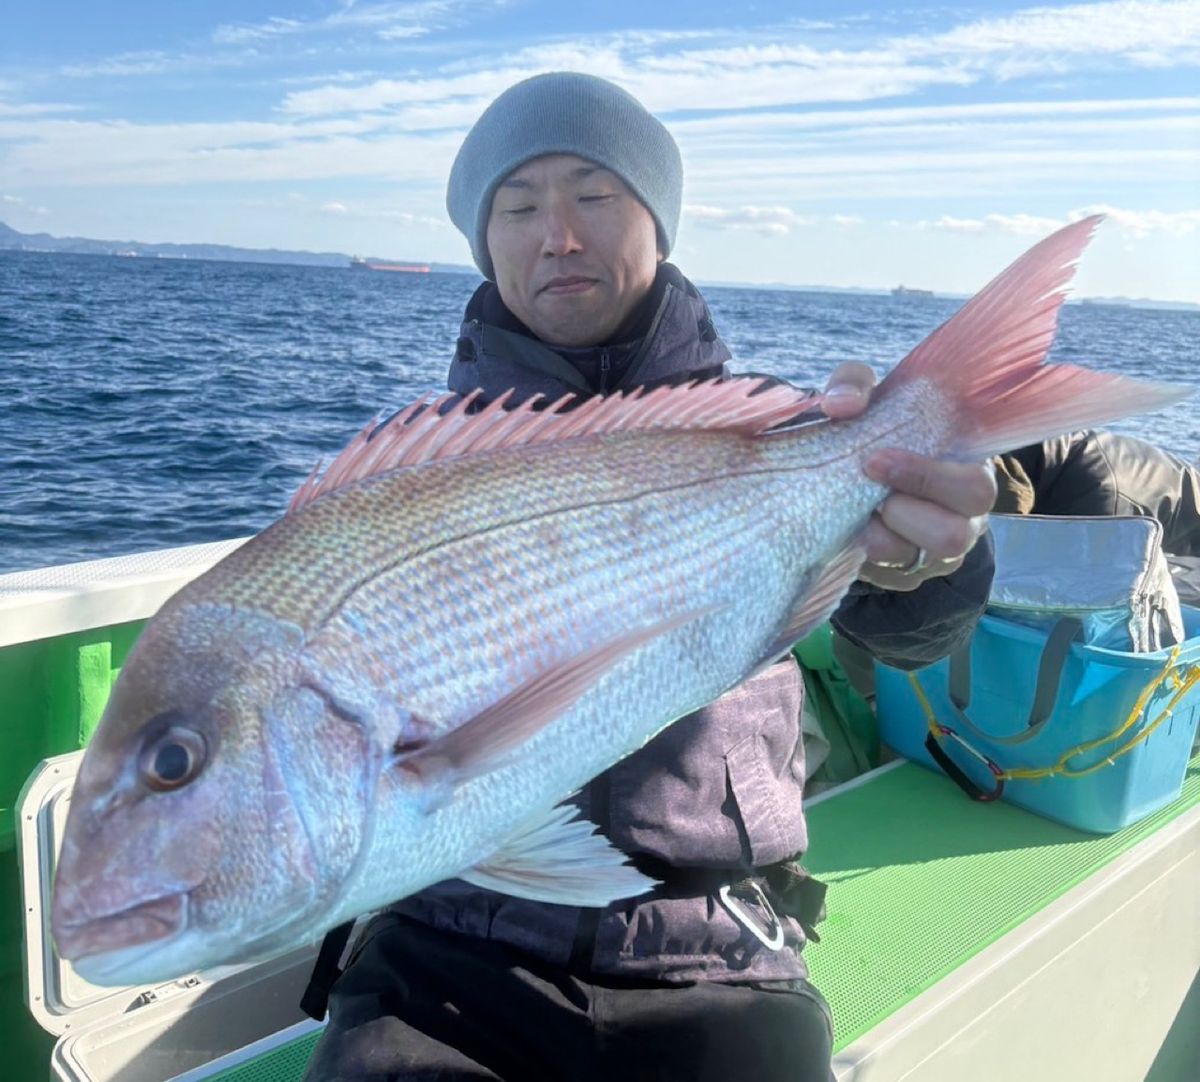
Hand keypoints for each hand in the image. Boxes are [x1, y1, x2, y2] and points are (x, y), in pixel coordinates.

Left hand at [822, 362, 995, 591]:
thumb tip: (841, 404)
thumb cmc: (875, 429)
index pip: (976, 486)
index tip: (874, 459)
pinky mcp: (904, 572)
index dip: (928, 478)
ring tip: (858, 508)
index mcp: (968, 470)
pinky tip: (850, 526)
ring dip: (881, 533)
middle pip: (954, 534)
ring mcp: (935, 550)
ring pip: (919, 557)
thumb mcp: (869, 398)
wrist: (846, 468)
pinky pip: (889, 574)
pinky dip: (864, 549)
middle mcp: (963, 516)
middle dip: (903, 511)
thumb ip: (855, 384)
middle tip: (865, 483)